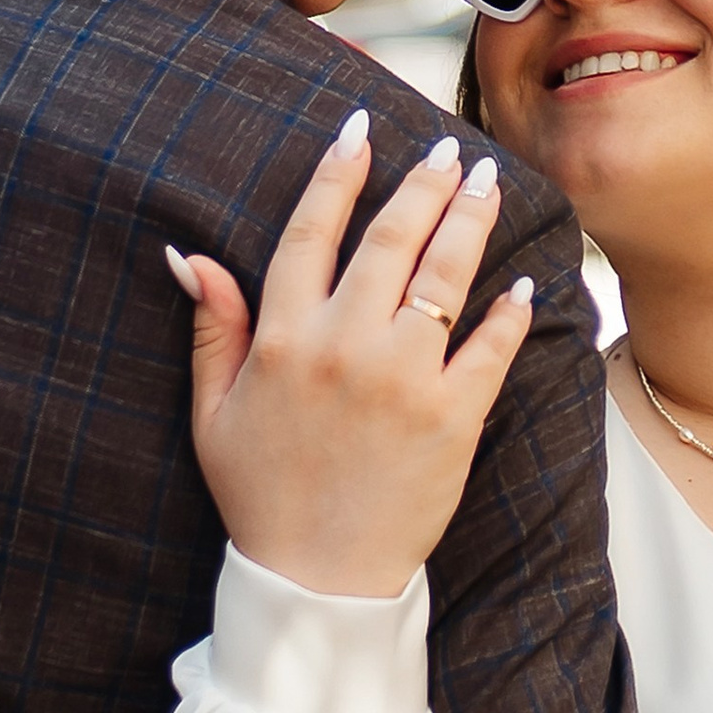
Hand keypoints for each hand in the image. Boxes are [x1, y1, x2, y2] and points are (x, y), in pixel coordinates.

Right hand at [167, 108, 535, 598]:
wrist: (316, 582)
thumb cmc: (261, 495)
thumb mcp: (214, 412)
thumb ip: (214, 328)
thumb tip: (191, 255)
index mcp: (284, 339)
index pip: (311, 234)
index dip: (337, 175)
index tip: (359, 130)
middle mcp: (345, 346)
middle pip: (390, 239)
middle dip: (422, 184)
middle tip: (448, 150)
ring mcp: (404, 380)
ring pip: (443, 277)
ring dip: (469, 221)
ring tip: (487, 181)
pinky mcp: (454, 418)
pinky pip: (490, 348)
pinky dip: (509, 312)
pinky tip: (521, 283)